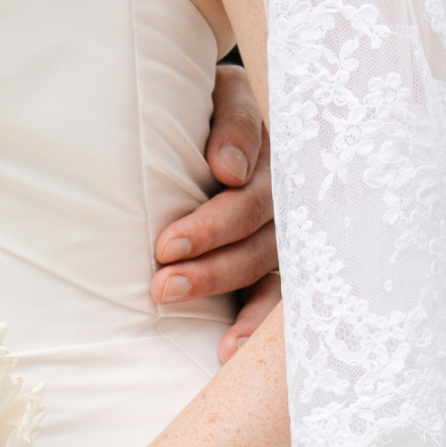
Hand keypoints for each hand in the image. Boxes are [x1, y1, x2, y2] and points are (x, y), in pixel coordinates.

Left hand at [153, 67, 279, 361]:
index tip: (183, 227)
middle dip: (209, 254)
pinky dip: (251, 325)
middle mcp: (284, 189)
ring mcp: (281, 230)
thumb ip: (230, 124)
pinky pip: (270, 298)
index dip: (217, 216)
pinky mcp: (274, 265)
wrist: (212, 118)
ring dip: (219, 285)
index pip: (254, 176)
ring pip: (261, 262)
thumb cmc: (207, 108)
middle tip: (161, 279)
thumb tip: (230, 170)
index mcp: (271, 146)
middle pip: (256, 224)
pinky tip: (228, 350)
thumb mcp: (218, 97)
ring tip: (174, 300)